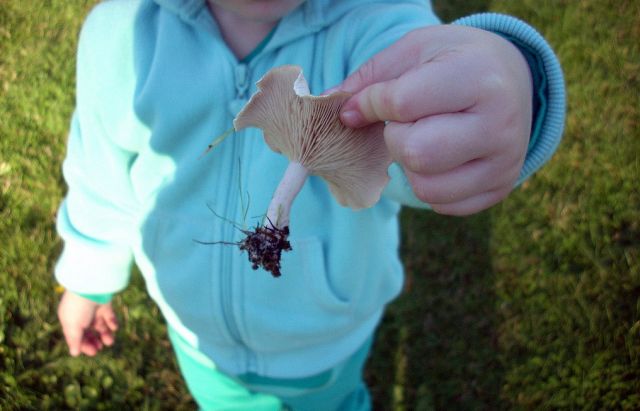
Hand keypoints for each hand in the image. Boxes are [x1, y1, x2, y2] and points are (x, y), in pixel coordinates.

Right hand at [57, 291, 117, 356]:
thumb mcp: (73, 326)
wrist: (91, 286)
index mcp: (69, 320)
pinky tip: (114, 328)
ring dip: (105, 334)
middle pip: (87, 332)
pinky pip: (108, 315)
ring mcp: (92, 309)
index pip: (76, 336)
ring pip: (99, 325)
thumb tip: (74, 354)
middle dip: (93, 341)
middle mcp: (80, 315)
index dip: (84, 345)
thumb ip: (75, 340)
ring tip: (109, 342)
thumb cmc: (78, 307)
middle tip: (100, 348)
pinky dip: (112, 322)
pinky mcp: (104, 303)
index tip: (93, 352)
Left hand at [337, 25, 532, 214]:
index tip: (363, 104)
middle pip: (415, 153)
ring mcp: (504, 161)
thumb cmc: (454, 61)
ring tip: (424, 139)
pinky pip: (442, 204)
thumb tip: (339, 117)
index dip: (370, 105)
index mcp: (478, 76)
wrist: (513, 78)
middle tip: (405, 123)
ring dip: (409, 166)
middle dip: (394, 139)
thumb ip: (370, 80)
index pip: (402, 103)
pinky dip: (428, 184)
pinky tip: (440, 158)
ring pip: (426, 187)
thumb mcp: (414, 51)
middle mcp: (499, 123)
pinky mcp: (500, 188)